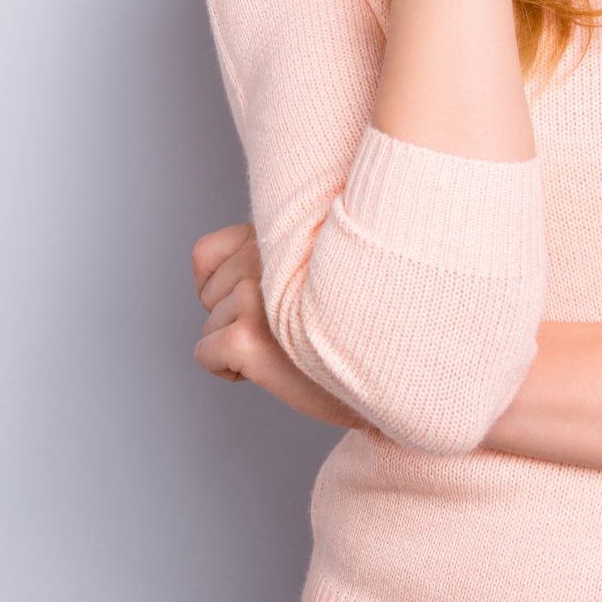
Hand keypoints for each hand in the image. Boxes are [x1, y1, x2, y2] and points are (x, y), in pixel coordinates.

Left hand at [191, 223, 374, 433]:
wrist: (396, 369)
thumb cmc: (364, 321)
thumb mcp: (324, 265)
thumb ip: (281, 255)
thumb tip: (234, 279)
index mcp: (280, 232)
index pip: (206, 253)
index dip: (226, 287)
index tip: (262, 304)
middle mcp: (263, 255)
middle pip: (208, 296)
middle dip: (235, 318)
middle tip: (287, 330)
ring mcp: (254, 295)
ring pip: (209, 327)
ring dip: (237, 345)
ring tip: (288, 348)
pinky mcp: (246, 337)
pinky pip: (205, 355)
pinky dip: (226, 370)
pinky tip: (268, 370)